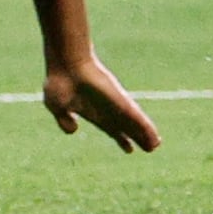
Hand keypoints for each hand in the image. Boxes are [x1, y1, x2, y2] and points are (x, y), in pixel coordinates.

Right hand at [41, 52, 158, 151]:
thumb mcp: (56, 105)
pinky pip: (135, 117)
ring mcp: (115, 104)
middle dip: (138, 137)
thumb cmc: (60, 81)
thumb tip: (73, 129)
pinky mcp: (120, 100)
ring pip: (133, 123)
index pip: (111, 128)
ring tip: (156, 144)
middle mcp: (107, 109)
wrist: (67, 64)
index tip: (130, 149)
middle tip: (151, 148)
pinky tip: (154, 136)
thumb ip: (63, 120)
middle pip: (126, 127)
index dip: (120, 139)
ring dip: (145, 134)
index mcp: (93, 112)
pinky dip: (144, 127)